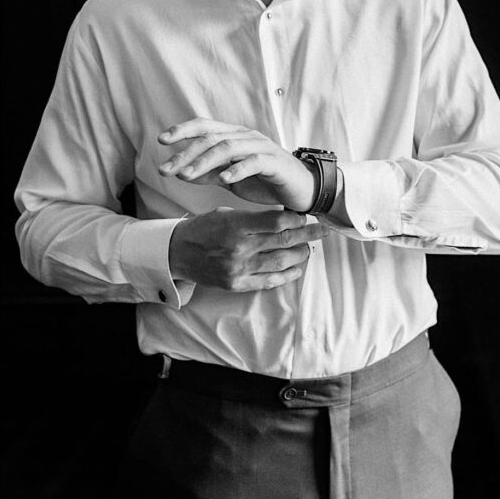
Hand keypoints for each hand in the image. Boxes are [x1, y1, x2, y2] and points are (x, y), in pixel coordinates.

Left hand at [158, 119, 315, 210]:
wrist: (300, 190)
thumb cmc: (265, 182)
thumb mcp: (230, 178)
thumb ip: (208, 173)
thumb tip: (180, 172)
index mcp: (234, 136)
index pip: (204, 126)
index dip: (183, 130)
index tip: (161, 140)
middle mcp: (246, 136)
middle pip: (210, 138)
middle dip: (185, 153)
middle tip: (166, 169)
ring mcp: (261, 147)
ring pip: (227, 148)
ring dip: (204, 162)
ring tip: (185, 175)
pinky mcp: (274, 162)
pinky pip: (254, 162)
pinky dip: (237, 169)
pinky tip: (223, 179)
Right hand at [169, 207, 325, 291]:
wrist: (176, 253)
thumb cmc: (203, 229)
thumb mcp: (225, 214)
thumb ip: (253, 218)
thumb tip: (285, 217)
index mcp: (236, 226)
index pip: (277, 222)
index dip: (297, 220)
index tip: (307, 217)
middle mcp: (239, 248)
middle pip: (284, 241)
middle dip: (309, 235)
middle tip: (324, 231)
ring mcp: (239, 269)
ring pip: (281, 262)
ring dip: (301, 254)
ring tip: (309, 248)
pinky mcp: (237, 284)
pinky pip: (270, 281)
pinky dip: (287, 275)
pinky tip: (297, 268)